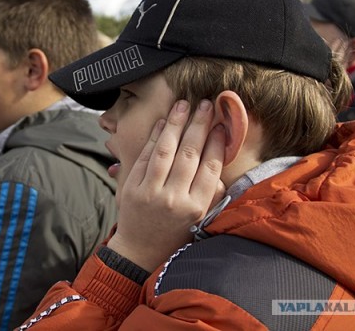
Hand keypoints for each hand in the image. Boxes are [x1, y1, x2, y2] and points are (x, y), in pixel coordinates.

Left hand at [107, 99, 225, 271]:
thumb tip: (218, 157)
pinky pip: (145, 156)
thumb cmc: (175, 233)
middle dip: (199, 125)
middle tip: (206, 104)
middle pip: (189, 153)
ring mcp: (151, 192)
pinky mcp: (132, 188)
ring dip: (176, 124)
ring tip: (184, 104)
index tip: (221, 126)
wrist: (140, 251)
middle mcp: (174, 199)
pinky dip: (154, 137)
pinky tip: (163, 122)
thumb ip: (212, 192)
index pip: (210, 167)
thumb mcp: (200, 219)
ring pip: (166, 150)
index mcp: (196, 208)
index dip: (216, 143)